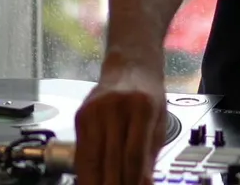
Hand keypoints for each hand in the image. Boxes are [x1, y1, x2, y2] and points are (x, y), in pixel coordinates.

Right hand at [74, 62, 167, 184]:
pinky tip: (92, 180)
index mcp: (142, 108)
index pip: (134, 155)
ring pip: (92, 158)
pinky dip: (86, 171)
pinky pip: (82, 151)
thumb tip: (142, 184)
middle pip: (111, 159)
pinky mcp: (81, 115)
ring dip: (97, 181)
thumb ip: (150, 155)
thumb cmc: (148, 95)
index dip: (132, 181)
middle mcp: (116, 107)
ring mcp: (95, 110)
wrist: (131, 65)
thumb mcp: (158, 122)